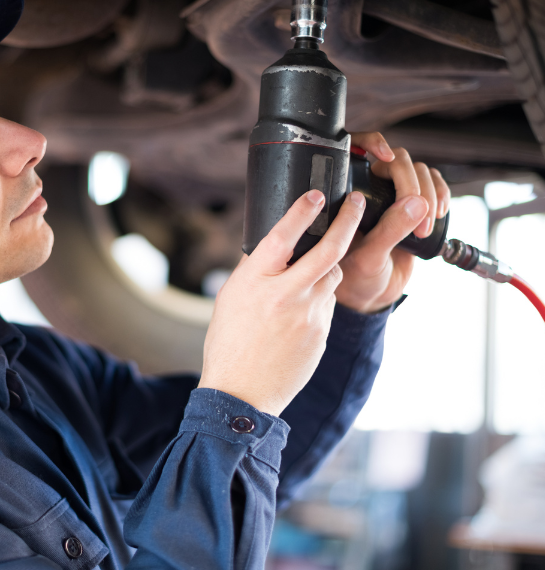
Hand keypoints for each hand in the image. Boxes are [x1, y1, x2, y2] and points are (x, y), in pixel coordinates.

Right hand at [200, 190, 365, 416]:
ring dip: (329, 265)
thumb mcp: (230, 299)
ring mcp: (308, 316)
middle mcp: (285, 295)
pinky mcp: (321, 333)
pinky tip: (301, 311)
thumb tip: (271, 244)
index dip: (303, 211)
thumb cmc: (229, 344)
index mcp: (255, 283)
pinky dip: (320, 298)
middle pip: (328, 250)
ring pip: (332, 277)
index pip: (284, 237)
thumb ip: (253, 271)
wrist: (242, 393)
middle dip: (348, 221)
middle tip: (358, 202)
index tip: (318, 194)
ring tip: (316, 267)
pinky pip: (328, 304)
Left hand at [335, 132, 450, 313]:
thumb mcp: (370, 257)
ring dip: (429, 192)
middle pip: (395, 161)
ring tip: (427, 226)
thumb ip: (390, 230)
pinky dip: (441, 192)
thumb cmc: (358, 276)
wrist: (372, 293)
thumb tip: (417, 203)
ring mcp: (390, 193)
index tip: (384, 156)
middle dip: (411, 184)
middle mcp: (365, 188)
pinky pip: (432, 183)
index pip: (355, 150)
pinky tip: (438, 213)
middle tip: (418, 219)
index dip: (371, 142)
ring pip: (417, 170)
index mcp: (343, 195)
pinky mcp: (411, 202)